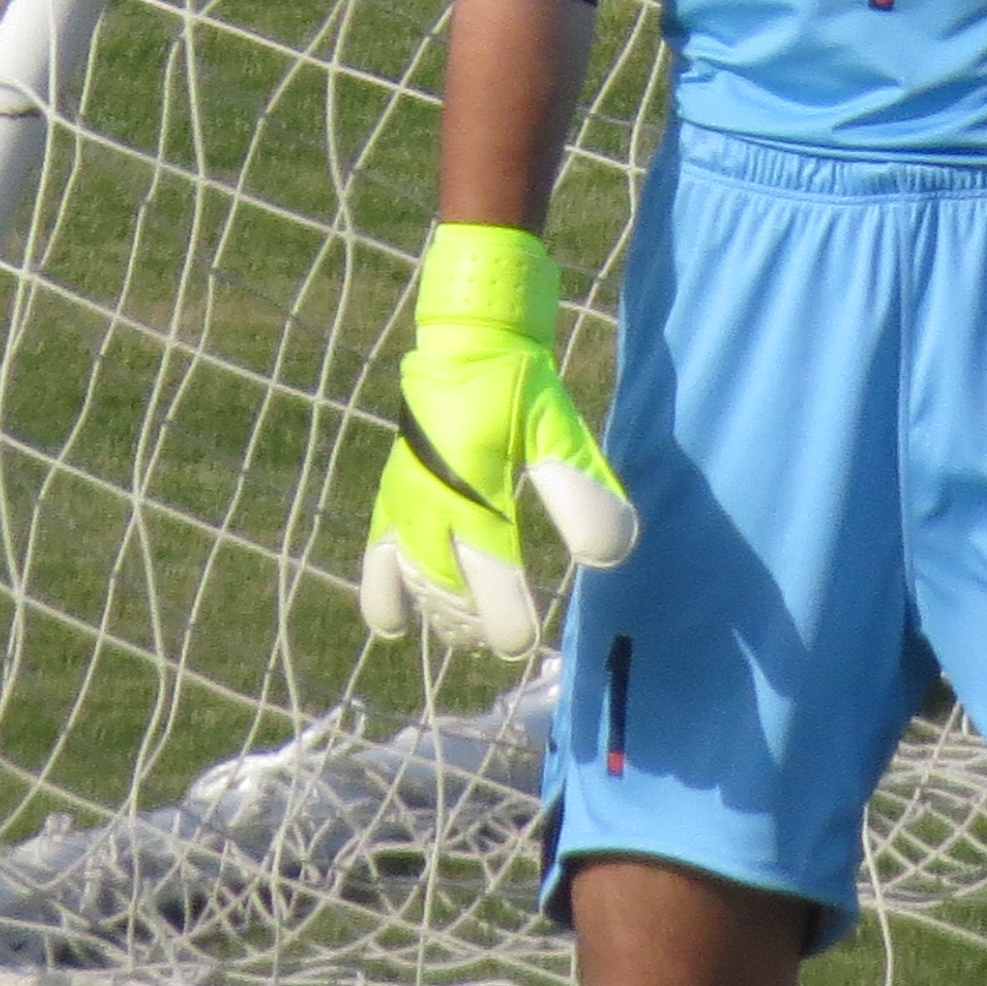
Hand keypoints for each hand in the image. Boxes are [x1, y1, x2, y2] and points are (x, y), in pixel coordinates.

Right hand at [360, 223, 636, 657]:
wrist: (466, 342)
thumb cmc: (521, 390)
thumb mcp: (559, 433)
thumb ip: (580, 493)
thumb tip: (610, 555)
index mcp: (475, 488)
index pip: (491, 573)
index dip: (507, 617)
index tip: (525, 643)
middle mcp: (431, 503)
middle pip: (448, 590)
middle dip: (477, 622)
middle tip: (504, 640)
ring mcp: (403, 504)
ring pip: (414, 583)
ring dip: (441, 616)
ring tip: (467, 632)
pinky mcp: (389, 499)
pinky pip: (377, 559)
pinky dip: (383, 596)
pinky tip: (396, 627)